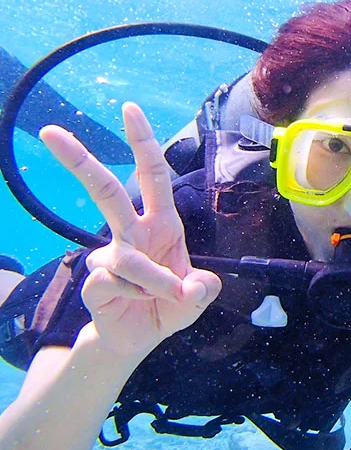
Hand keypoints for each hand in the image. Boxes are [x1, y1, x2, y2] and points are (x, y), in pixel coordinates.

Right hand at [40, 102, 220, 357]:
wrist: (138, 339)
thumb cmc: (167, 307)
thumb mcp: (195, 299)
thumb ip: (202, 291)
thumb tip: (195, 286)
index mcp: (161, 223)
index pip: (152, 176)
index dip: (143, 143)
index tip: (129, 110)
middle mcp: (132, 232)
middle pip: (105, 191)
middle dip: (79, 161)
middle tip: (50, 132)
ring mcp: (109, 256)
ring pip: (126, 258)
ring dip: (156, 282)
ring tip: (168, 296)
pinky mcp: (95, 281)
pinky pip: (118, 284)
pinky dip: (139, 298)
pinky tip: (137, 304)